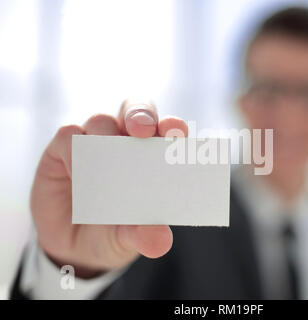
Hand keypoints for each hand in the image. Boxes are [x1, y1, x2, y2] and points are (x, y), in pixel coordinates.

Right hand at [30, 99, 187, 277]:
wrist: (73, 248)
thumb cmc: (113, 232)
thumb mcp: (128, 239)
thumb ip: (143, 235)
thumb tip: (160, 241)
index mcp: (151, 155)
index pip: (166, 130)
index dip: (172, 127)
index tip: (177, 134)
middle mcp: (124, 141)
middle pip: (136, 110)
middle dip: (141, 115)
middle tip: (144, 130)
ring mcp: (93, 141)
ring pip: (101, 120)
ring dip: (107, 134)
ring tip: (110, 161)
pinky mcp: (62, 148)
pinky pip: (69, 135)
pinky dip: (75, 147)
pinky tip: (78, 168)